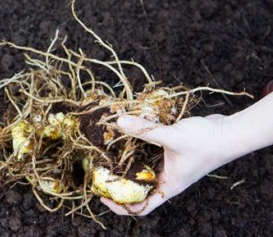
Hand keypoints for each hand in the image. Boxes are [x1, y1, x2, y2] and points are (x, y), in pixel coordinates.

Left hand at [101, 114, 228, 214]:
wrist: (229, 131)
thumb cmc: (207, 142)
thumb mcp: (172, 137)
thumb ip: (145, 130)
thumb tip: (118, 121)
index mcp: (168, 186)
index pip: (140, 207)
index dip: (120, 206)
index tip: (102, 195)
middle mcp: (167, 178)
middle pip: (137, 187)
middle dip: (118, 181)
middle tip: (98, 168)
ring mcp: (168, 165)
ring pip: (141, 167)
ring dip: (126, 160)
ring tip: (106, 150)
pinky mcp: (169, 150)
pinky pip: (148, 151)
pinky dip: (137, 145)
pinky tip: (126, 132)